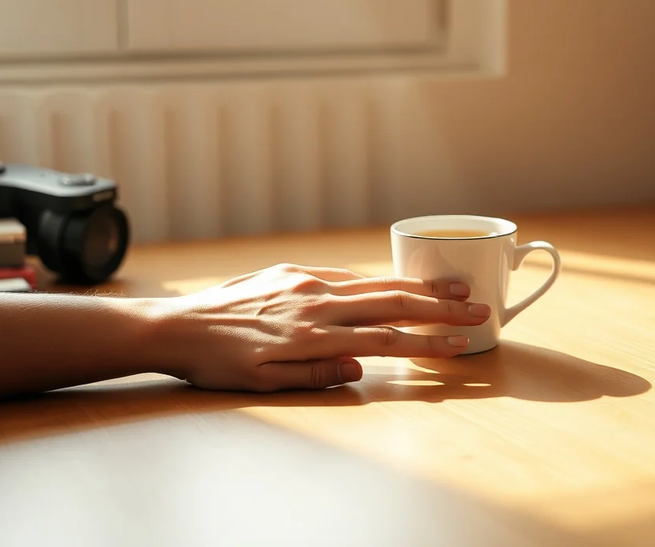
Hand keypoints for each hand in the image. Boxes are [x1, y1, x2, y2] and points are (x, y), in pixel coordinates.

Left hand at [147, 264, 489, 392]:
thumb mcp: (264, 383)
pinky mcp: (293, 270)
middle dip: (441, 307)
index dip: (427, 343)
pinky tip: (400, 283)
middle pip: (392, 303)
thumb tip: (363, 367)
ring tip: (455, 287)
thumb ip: (317, 374)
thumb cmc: (218, 363)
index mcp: (311, 335)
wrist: (176, 326)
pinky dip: (380, 280)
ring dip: (419, 286)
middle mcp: (314, 302)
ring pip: (374, 283)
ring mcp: (305, 281)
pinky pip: (347, 275)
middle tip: (478, 309)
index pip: (385, 339)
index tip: (461, 346)